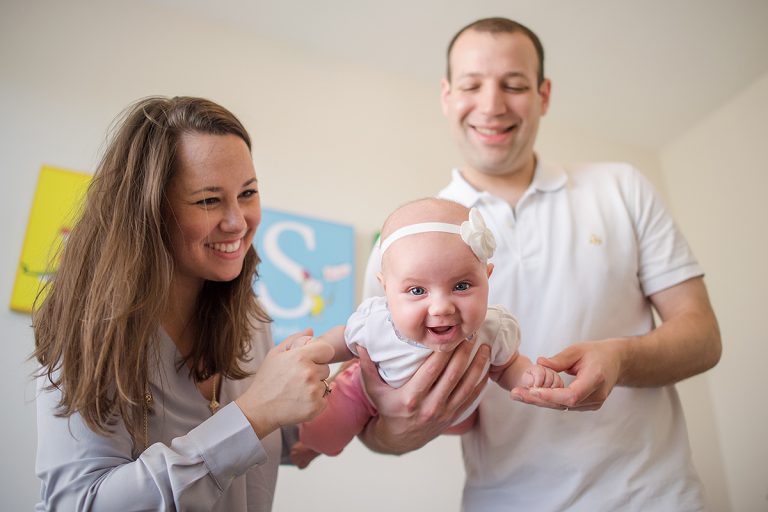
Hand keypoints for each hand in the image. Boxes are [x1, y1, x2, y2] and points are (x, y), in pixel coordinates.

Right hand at [236, 329, 333, 437]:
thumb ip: (294, 340)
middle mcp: (309, 372)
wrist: (258, 410)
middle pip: (326, 368)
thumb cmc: (266, 380)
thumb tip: (312, 330)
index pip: (327, 349)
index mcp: (300, 356)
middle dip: (315, 372)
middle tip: (297, 379)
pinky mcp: (316, 406)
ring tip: (297, 391)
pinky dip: (315, 401)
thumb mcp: (275, 354)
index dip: (320, 354)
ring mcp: (313, 390)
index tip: (312, 360)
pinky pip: (324, 399)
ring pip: (325, 384)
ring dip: (315, 387)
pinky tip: (299, 401)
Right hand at [358, 340, 490, 453]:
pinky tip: (487, 369)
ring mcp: (443, 413)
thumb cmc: (386, 409)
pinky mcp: (452, 417)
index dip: (443, 352)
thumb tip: (360, 345)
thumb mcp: (374, 390)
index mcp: (410, 397)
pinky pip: (470, 399)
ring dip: (477, 366)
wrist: (398, 439)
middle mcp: (429, 407)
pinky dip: (480, 383)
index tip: (451, 335)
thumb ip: (367, 367)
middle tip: (471, 334)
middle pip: (451, 376)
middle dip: (463, 354)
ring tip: (485, 348)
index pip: (431, 371)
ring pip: (465, 387)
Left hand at [511, 339, 622, 410]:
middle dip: (538, 400)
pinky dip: (549, 401)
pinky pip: (566, 406)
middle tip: (515, 394)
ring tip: (518, 394)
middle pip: (563, 404)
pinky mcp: (588, 405)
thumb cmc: (597, 353)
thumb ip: (559, 359)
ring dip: (540, 401)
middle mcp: (596, 395)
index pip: (572, 395)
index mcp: (595, 379)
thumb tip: (539, 362)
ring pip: (562, 407)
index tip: (532, 391)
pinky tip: (532, 395)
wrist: (617, 362)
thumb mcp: (577, 350)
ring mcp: (593, 403)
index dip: (551, 396)